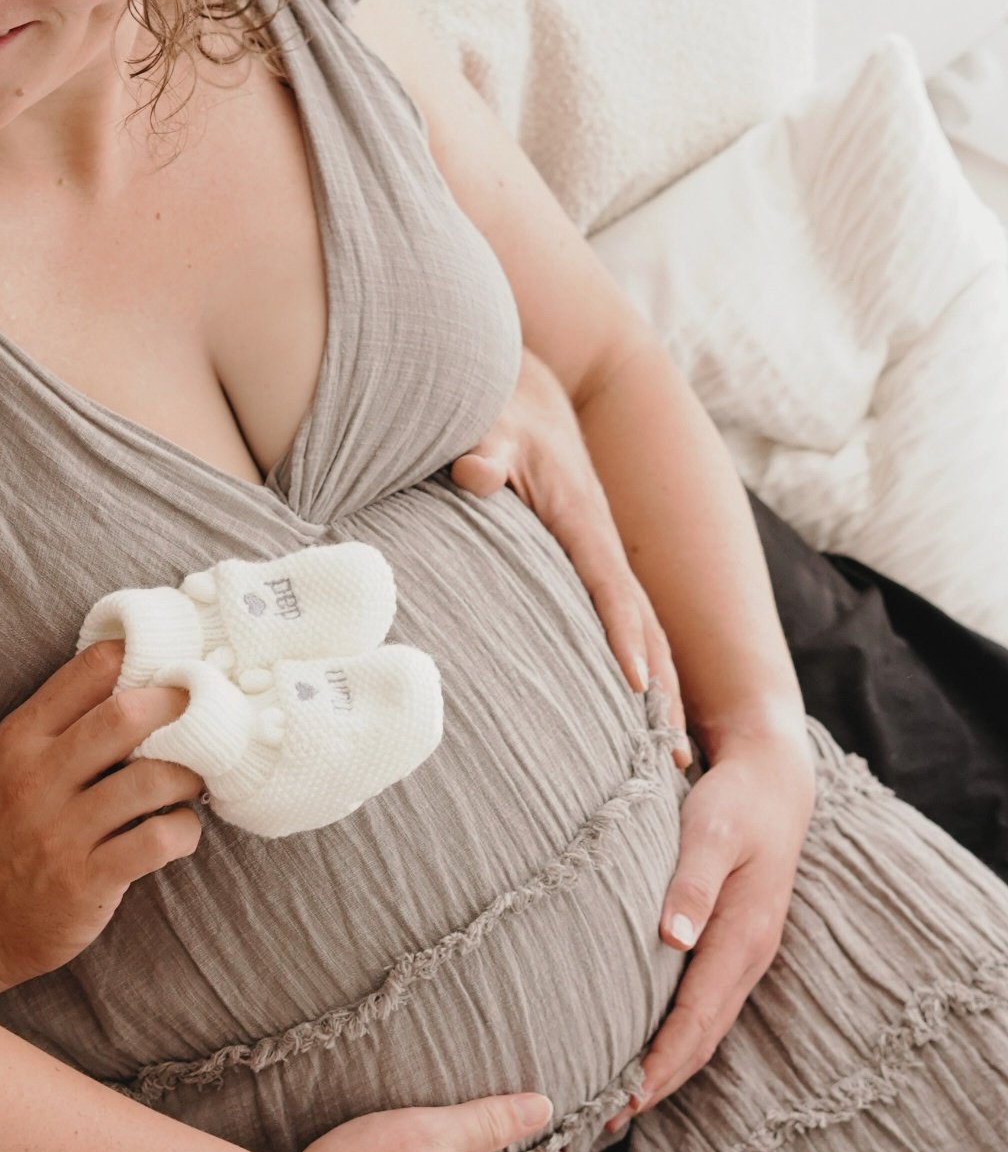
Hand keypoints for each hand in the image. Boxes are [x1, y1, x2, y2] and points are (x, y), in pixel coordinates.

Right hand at [0, 639, 203, 1003]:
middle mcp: (37, 777)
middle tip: (204, 715)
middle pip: (125, 715)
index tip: (170, 666)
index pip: (87, 671)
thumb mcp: (0, 769)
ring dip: (189, 775)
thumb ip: (52, 730)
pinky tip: (179, 832)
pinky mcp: (86, 879)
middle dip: (177, 707)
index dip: (139, 657)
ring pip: (152, 779)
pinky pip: (159, 840)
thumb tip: (129, 689)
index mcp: (17, 739)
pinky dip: (184, 830)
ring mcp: (61, 830)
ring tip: (195, 780)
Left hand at [453, 348, 689, 764]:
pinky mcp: (586, 568)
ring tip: (672, 760)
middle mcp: (600, 547)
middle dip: (662, 690)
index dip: (624, 636)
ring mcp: (598, 560)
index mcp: (583, 521)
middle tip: (675, 756)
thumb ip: (484, 447)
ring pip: (641, 633)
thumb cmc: (502, 413)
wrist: (525, 391)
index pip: (609, 588)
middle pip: (643, 626)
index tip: (637, 687)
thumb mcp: (491, 424)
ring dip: (660, 692)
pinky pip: (620, 627)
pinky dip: (638, 670)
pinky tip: (637, 720)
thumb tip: (475, 470)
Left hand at [610, 719, 815, 1129]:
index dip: (662, 1062)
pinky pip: (700, 1006)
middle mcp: (746, 957)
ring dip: (665, 1068)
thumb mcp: (712, 831)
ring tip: (617, 1103)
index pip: (697, 1017)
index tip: (625, 1098)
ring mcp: (742, 956)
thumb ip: (693, 883)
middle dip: (658, 1083)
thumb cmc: (735, 803)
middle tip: (604, 1121)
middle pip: (701, 1038)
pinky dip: (673, 1038)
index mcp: (743, 937)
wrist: (774, 782)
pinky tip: (641, 1050)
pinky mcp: (729, 947)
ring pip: (702, 1028)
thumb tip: (673, 937)